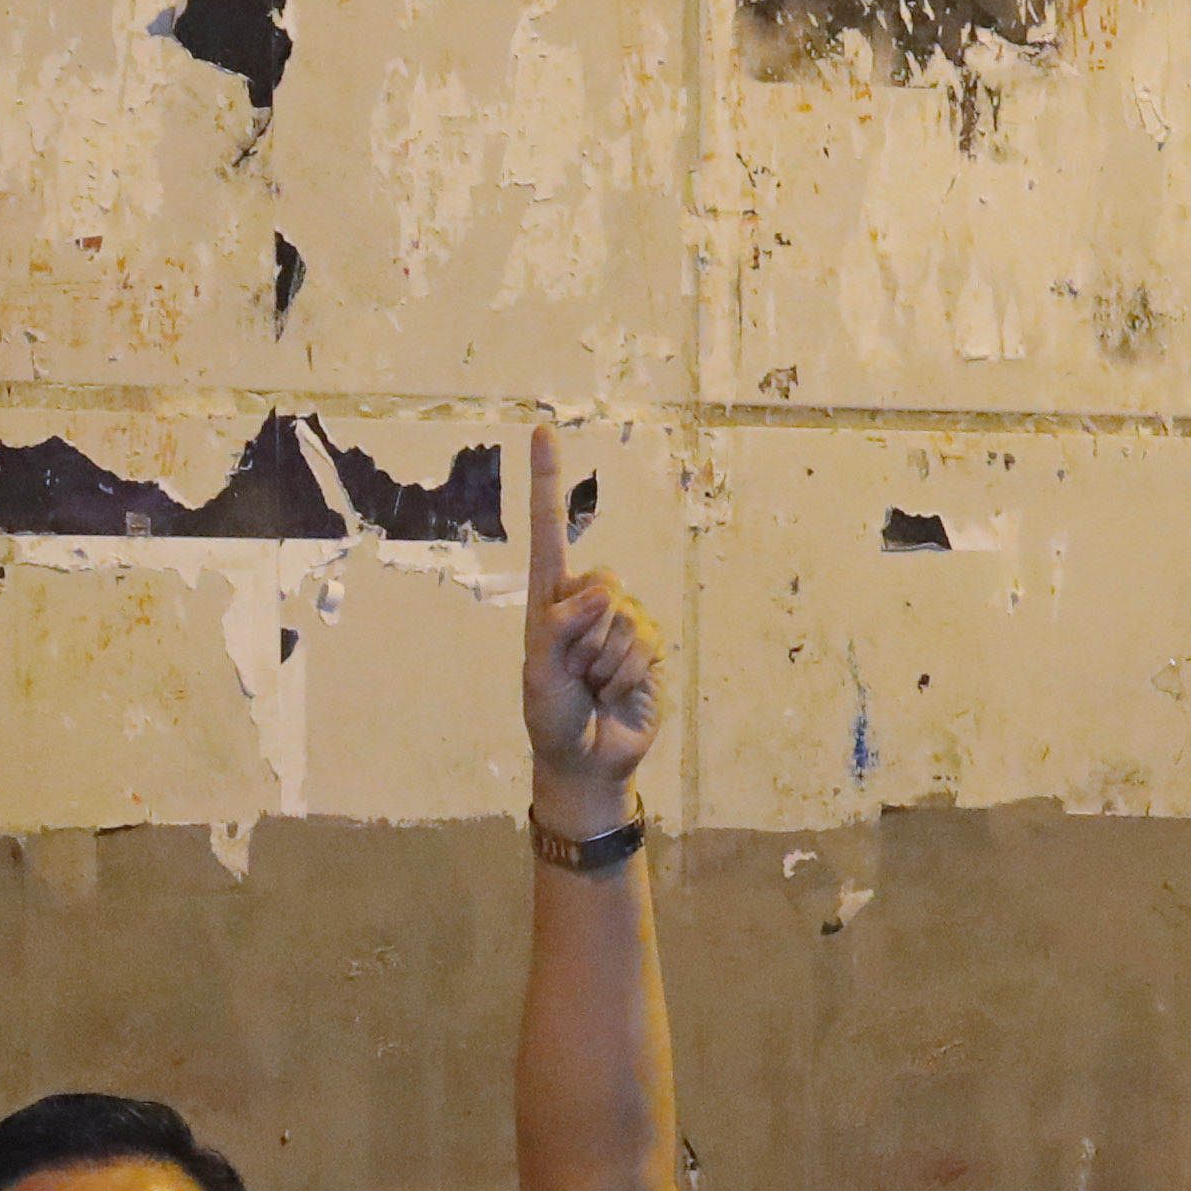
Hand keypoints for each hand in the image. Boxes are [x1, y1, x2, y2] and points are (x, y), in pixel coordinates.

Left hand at [521, 425, 665, 831]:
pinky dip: (627, 674)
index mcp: (549, 597)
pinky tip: (616, 692)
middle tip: (574, 671)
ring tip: (593, 686)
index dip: (548, 482)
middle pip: (602, 580)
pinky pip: (646, 645)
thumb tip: (605, 590)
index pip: (550, 530)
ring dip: (605, 661)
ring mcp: (623, 623)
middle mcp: (587, 601)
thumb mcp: (539, 673)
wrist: (586, 760)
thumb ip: (561, 626)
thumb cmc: (551, 715)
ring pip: (625, 617)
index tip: (542, 429)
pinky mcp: (652, 648)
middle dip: (586, 633)